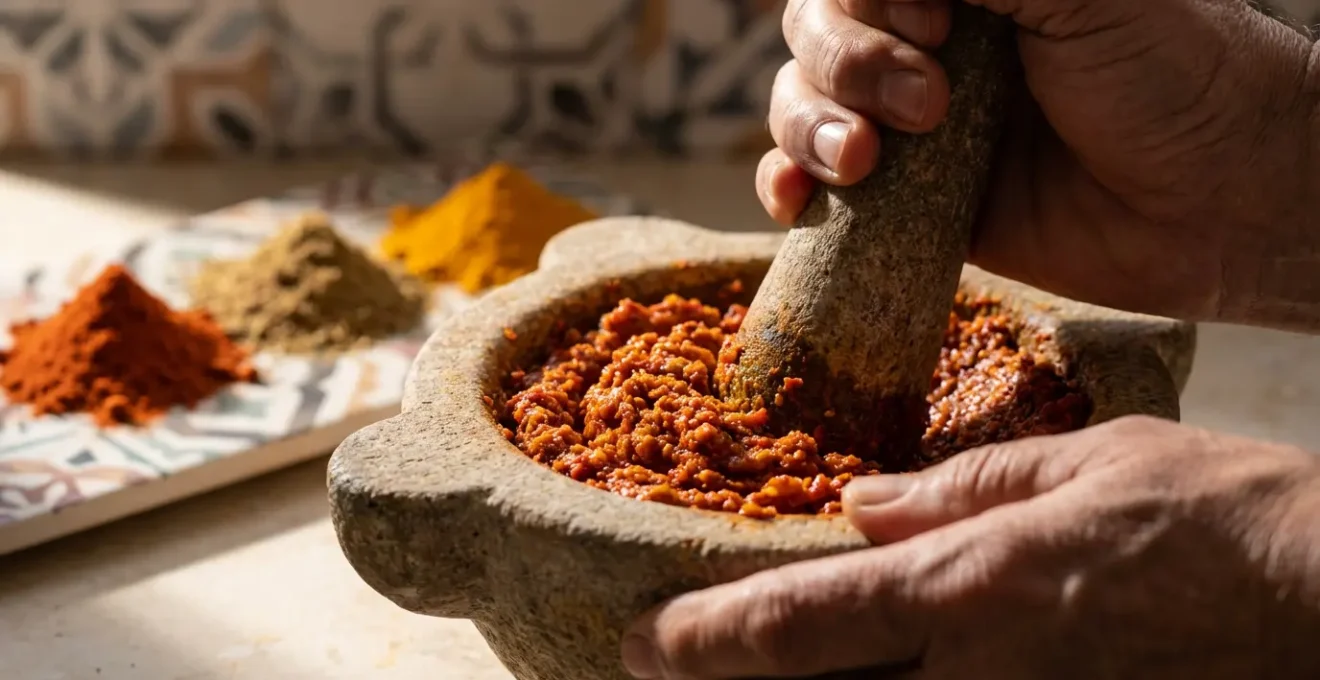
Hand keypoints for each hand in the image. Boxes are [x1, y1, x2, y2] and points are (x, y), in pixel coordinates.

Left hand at [622, 416, 1319, 678]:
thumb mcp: (1083, 462)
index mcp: (970, 590)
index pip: (801, 626)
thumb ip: (958, 488)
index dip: (707, 640)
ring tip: (740, 678)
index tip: (644, 639)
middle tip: (660, 669)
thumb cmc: (1215, 516)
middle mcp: (976, 678)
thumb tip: (862, 506)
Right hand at [759, 0, 1315, 323]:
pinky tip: (797, 200)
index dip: (868, 6)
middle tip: (928, 105)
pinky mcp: (909, 206)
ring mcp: (912, 129)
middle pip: (815, 35)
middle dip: (845, 68)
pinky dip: (785, 187)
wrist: (1222, 203)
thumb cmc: (1172, 74)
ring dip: (806, 129)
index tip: (938, 29)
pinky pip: (814, 189)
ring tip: (863, 162)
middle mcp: (929, 47)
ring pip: (799, 107)